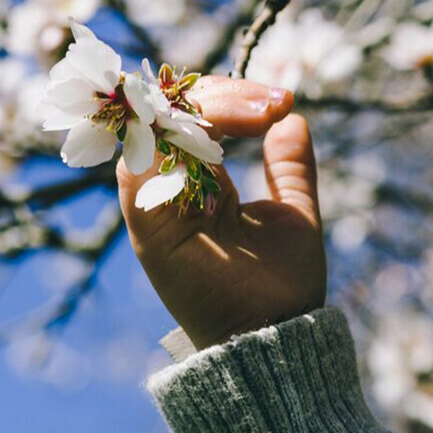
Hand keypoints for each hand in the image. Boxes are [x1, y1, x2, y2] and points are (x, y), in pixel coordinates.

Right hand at [117, 77, 326, 349]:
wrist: (276, 337)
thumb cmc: (284, 285)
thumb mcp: (293, 212)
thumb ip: (289, 168)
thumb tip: (294, 118)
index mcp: (197, 188)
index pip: (192, 120)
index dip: (232, 98)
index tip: (283, 101)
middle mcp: (169, 192)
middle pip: (170, 115)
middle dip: (225, 95)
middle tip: (275, 103)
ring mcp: (154, 207)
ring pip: (154, 127)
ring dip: (209, 107)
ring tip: (263, 113)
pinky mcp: (146, 225)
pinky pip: (139, 160)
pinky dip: (177, 131)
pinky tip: (232, 127)